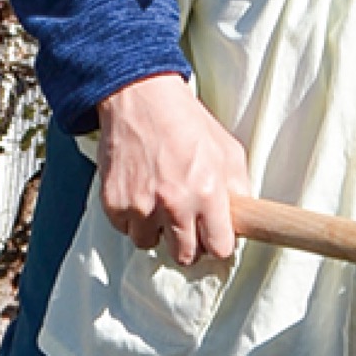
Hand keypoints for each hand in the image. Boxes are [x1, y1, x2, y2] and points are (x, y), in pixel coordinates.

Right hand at [97, 73, 249, 265]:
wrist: (141, 99)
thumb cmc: (186, 121)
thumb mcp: (228, 149)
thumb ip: (239, 188)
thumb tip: (242, 218)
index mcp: (207, 192)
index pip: (219, 248)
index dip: (218, 244)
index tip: (215, 236)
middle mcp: (174, 204)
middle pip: (185, 256)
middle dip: (190, 243)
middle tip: (189, 222)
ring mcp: (140, 206)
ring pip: (151, 244)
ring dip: (157, 231)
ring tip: (161, 201)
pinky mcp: (114, 203)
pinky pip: (126, 230)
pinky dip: (134, 218)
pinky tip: (142, 192)